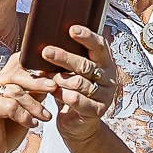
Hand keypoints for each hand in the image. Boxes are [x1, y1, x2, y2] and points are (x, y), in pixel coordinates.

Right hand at [0, 55, 48, 152]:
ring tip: (44, 116)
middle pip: (17, 73)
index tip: (53, 76)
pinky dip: (24, 115)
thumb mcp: (26, 110)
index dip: (35, 67)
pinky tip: (31, 124)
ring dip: (34, 105)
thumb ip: (34, 94)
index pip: (16, 64)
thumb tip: (51, 80)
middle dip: (38, 81)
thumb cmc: (6, 134)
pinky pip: (10, 106)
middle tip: (54, 87)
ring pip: (15, 91)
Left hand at [37, 25, 123, 144]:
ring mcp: (105, 95)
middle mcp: (108, 77)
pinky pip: (78, 100)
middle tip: (46, 52)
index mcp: (104, 63)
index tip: (72, 29)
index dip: (87, 37)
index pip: (100, 46)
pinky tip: (52, 91)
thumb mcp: (73, 72)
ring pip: (79, 83)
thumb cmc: (74, 91)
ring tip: (44, 76)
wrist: (79, 122)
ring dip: (59, 79)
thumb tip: (47, 41)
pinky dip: (62, 95)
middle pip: (85, 65)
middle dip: (64, 57)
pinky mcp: (97, 111)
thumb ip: (68, 58)